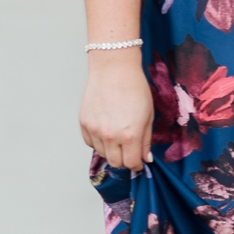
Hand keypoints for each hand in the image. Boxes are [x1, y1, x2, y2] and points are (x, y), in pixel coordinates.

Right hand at [80, 51, 154, 168]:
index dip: (137, 164)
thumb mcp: (148, 115)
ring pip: (102, 154)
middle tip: (129, 150)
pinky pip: (90, 142)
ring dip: (111, 150)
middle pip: (115, 163)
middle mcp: (111, 136)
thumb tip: (145, 157)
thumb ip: (146, 140)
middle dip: (124, 160)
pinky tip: (105, 130)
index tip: (139, 161)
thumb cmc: (134, 87)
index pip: (131, 164)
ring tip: (118, 135)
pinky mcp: (84, 123)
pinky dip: (98, 141)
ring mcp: (95, 130)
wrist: (114, 69)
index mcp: (130, 135)